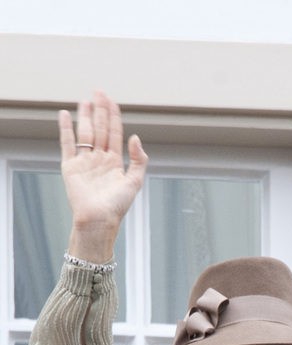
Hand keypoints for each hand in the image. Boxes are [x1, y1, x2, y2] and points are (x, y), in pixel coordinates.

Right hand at [60, 90, 147, 262]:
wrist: (98, 219)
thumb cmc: (117, 205)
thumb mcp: (134, 182)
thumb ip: (138, 160)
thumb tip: (135, 137)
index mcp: (114, 162)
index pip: (114, 133)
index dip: (113, 117)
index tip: (112, 101)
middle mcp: (99, 159)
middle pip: (99, 129)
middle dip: (99, 111)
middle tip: (99, 91)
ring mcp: (84, 161)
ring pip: (84, 133)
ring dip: (84, 116)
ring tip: (85, 100)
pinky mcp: (70, 166)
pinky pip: (67, 143)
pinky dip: (65, 129)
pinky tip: (64, 114)